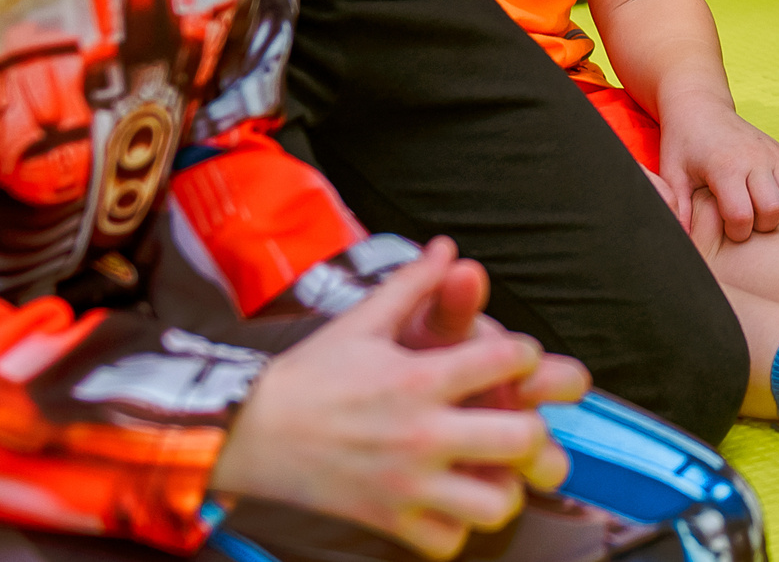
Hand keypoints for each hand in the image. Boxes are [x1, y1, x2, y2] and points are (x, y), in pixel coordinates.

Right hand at [213, 239, 590, 559]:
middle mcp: (421, 434)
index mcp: (419, 378)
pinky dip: (458, 527)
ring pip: (496, 504)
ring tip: (490, 469)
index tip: (513, 361)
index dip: (525, 355)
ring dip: (503, 487)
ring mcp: (406, 485)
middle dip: (532, 428)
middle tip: (515, 421)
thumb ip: (412, 284)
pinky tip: (451, 502)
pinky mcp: (386, 522)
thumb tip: (446, 247)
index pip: (509, 359)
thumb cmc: (308, 376)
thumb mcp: (362, 322)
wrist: (246, 433)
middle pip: (522, 438)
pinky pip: (449, 542)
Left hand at [657, 88, 778, 240]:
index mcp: (726, 166)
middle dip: (760, 228)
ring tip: (759, 215)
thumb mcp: (672, 175)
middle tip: (743, 223)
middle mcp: (755, 158)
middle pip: (774, 211)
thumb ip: (679, 210)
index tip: (726, 229)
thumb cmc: (684, 144)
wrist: (701, 108)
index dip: (736, 233)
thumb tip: (684, 243)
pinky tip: (766, 202)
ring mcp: (773, 154)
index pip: (743, 216)